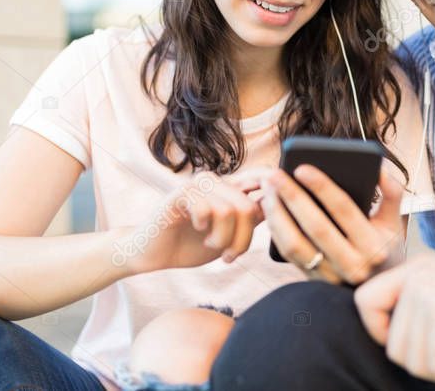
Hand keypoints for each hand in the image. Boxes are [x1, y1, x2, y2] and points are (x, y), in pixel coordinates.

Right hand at [116, 168, 272, 274]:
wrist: (150, 254)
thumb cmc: (189, 245)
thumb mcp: (228, 236)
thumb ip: (249, 220)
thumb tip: (279, 205)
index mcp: (229, 189)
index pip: (261, 179)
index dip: (275, 187)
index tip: (284, 204)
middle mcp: (216, 181)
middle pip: (249, 206)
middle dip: (243, 239)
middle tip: (230, 255)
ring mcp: (198, 184)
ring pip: (230, 210)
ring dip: (223, 238)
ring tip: (212, 245)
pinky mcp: (181, 193)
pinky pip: (208, 210)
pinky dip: (205, 228)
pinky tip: (196, 229)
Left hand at [261, 164, 405, 284]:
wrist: (377, 292)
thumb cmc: (384, 248)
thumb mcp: (394, 223)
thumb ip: (391, 192)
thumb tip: (379, 166)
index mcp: (375, 246)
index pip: (345, 210)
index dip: (322, 188)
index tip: (302, 168)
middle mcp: (353, 265)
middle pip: (316, 226)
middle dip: (292, 197)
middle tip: (275, 174)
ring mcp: (330, 277)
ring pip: (295, 244)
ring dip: (277, 214)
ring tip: (268, 190)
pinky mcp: (313, 281)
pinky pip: (288, 254)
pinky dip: (275, 230)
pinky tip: (270, 209)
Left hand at [354, 255, 434, 387]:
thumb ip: (423, 306)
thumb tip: (398, 346)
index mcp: (415, 269)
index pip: (364, 301)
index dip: (380, 332)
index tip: (415, 345)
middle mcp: (417, 277)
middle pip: (393, 346)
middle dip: (426, 365)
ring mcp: (432, 294)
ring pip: (415, 362)